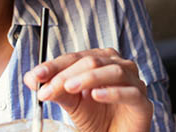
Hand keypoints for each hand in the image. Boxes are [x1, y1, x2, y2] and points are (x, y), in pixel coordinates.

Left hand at [24, 48, 151, 131]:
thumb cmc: (97, 118)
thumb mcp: (72, 103)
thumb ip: (56, 89)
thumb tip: (32, 79)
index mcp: (101, 60)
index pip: (75, 57)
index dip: (54, 65)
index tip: (35, 76)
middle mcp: (119, 66)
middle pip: (92, 61)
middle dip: (67, 74)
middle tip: (48, 89)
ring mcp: (134, 82)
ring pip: (113, 71)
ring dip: (88, 78)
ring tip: (69, 87)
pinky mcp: (143, 102)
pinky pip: (129, 92)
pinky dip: (112, 92)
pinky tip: (96, 95)